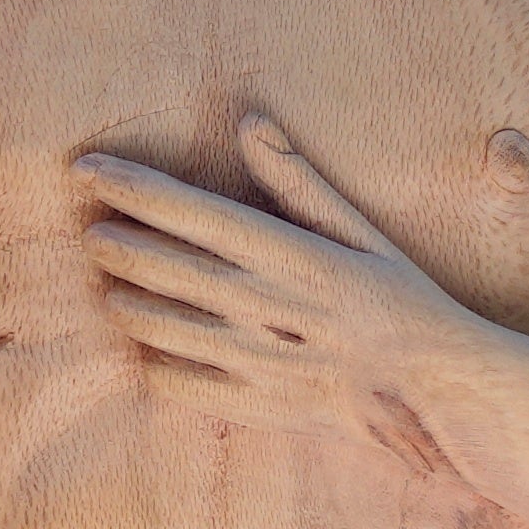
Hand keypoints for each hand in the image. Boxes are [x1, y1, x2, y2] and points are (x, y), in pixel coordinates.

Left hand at [82, 120, 506, 471]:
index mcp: (296, 258)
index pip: (197, 214)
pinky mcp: (261, 408)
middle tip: (88, 227)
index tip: (89, 168)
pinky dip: (156, 365)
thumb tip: (250, 121)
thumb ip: (299, 180)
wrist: (440, 393)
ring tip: (105, 282)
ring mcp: (262, 363)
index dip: (137, 189)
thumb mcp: (362, 233)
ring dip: (128, 302)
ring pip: (169, 329)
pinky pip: (187, 387)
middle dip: (122, 246)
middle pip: (172, 270)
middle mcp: (272, 309)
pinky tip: (141, 349)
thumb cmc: (404, 301)